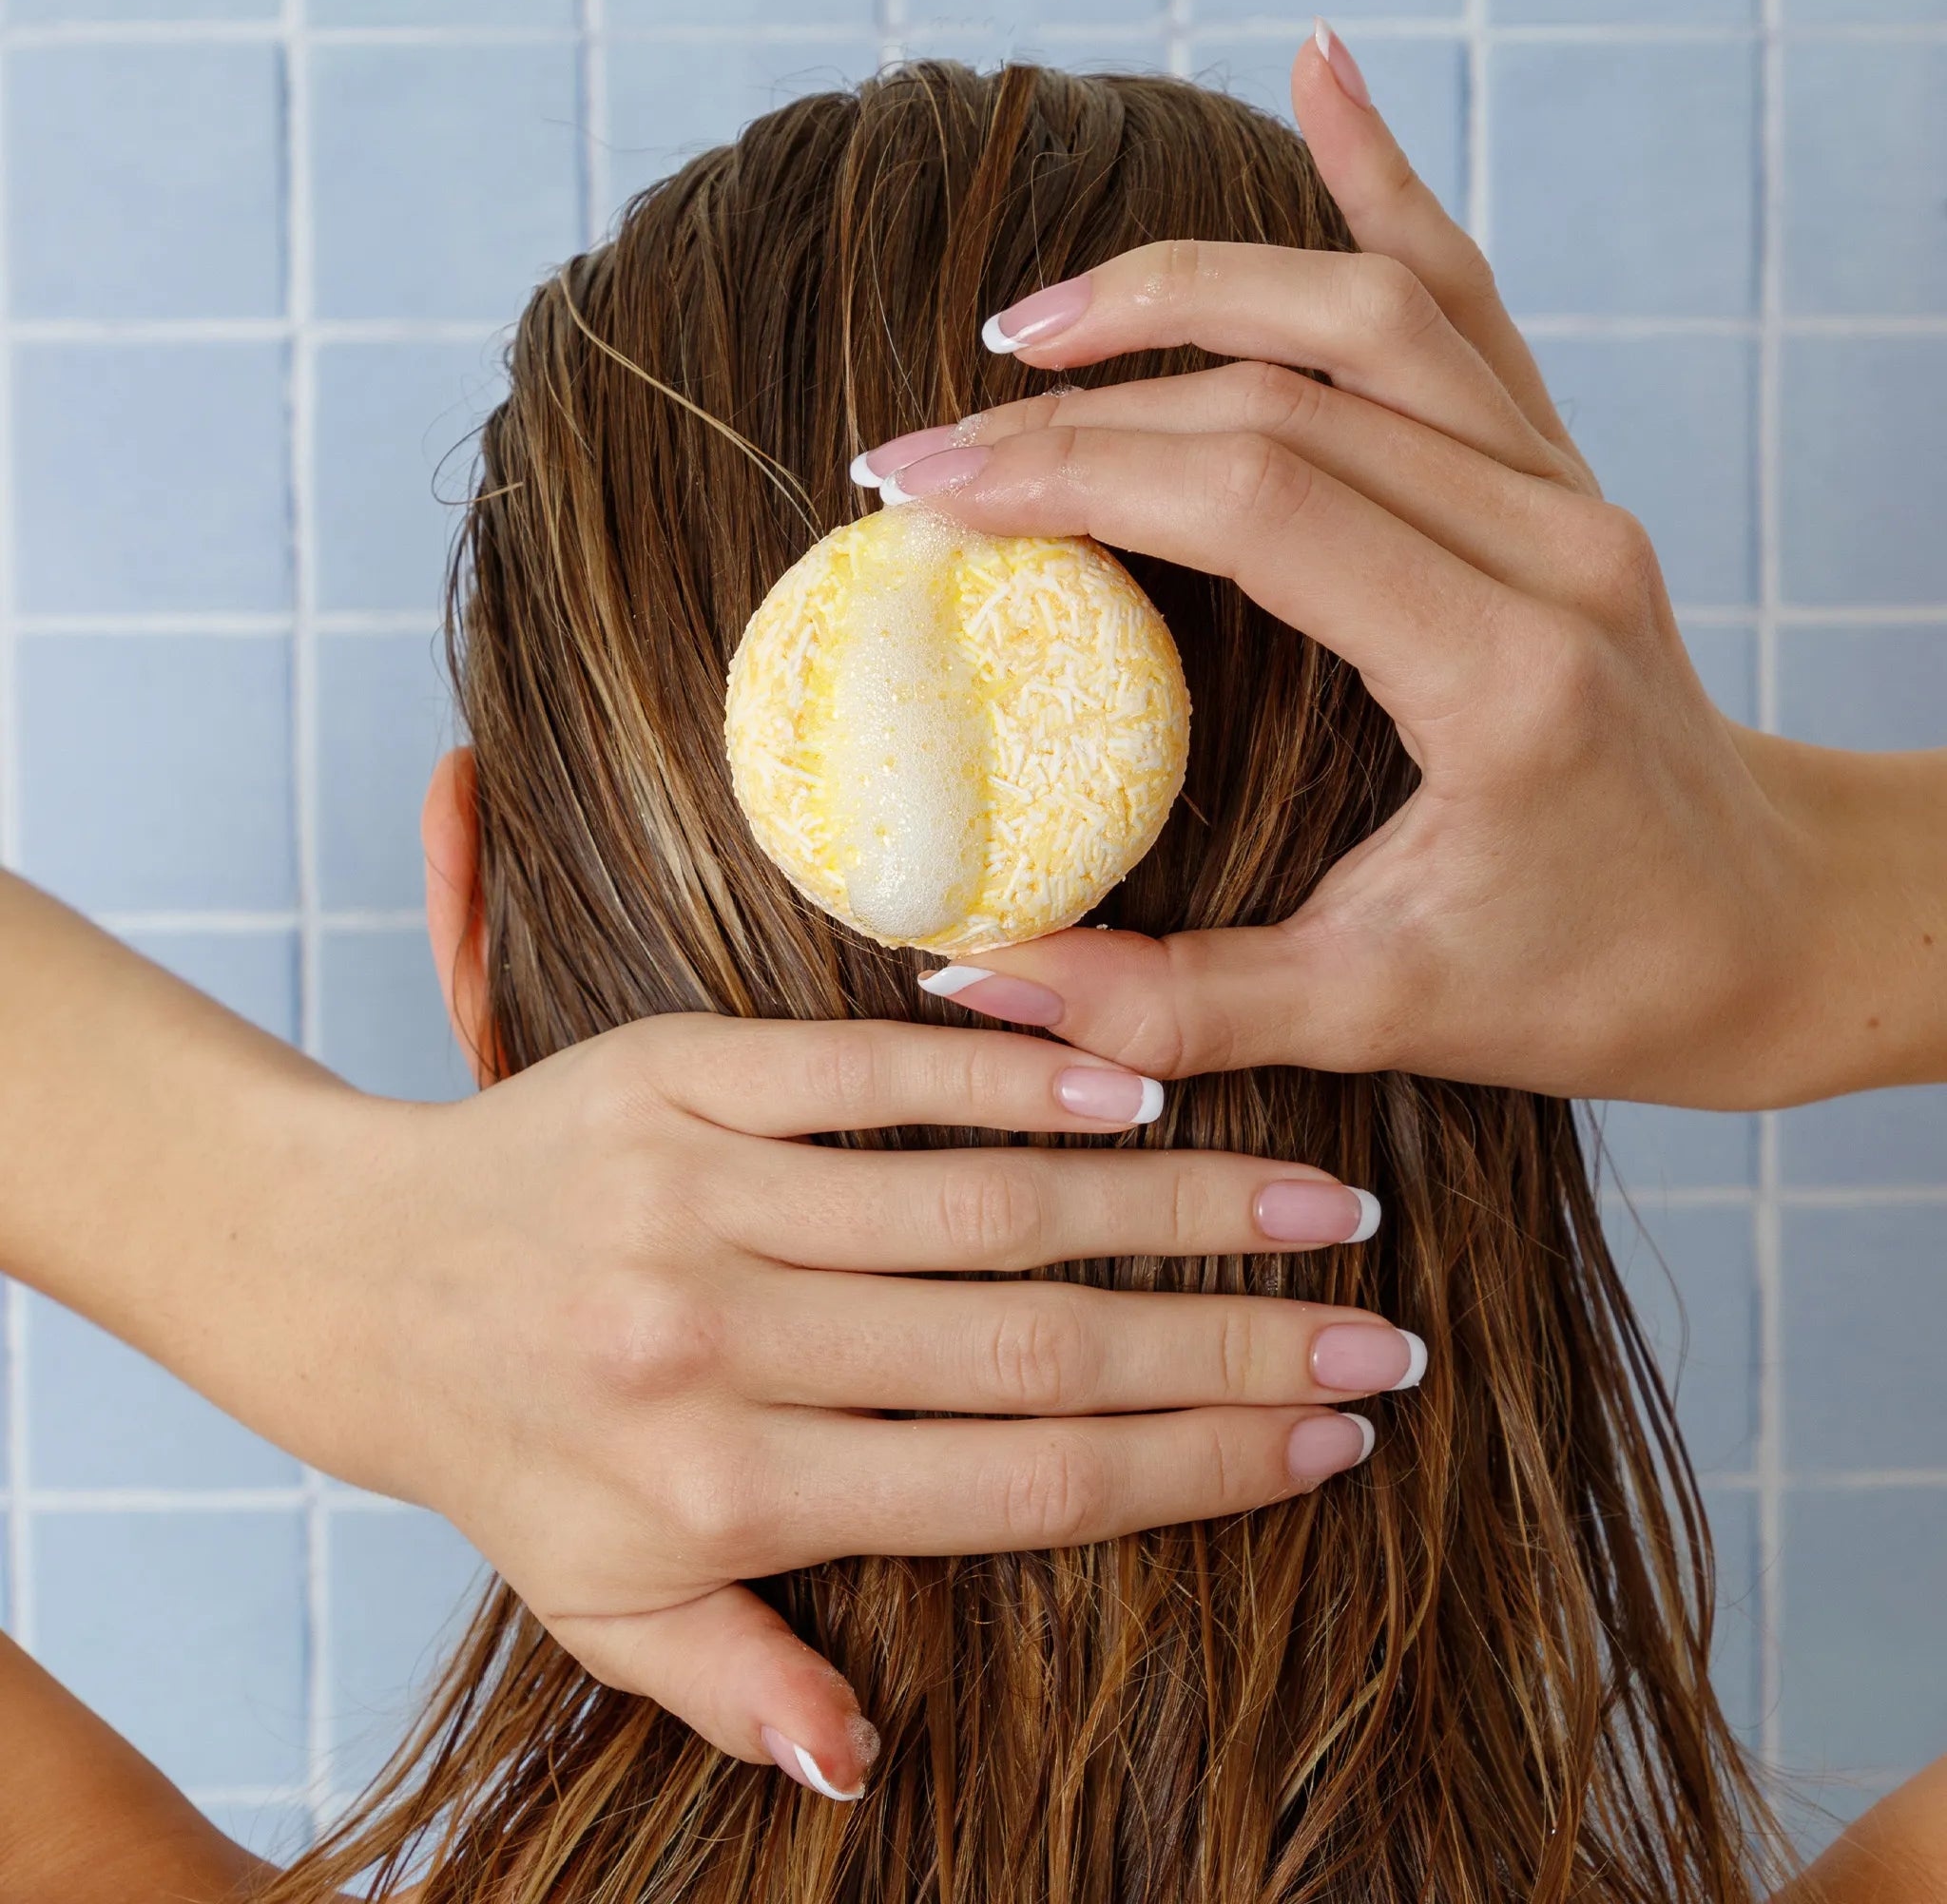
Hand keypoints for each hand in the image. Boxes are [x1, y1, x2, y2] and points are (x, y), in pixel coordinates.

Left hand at [0, 876, 1413, 1801]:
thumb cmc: (509, 1448)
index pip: (1018, 1484)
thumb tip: (867, 1759)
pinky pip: (871, 1075)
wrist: (353, 1276)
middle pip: (1037, 1348)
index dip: (1191, 1468)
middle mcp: (727, 1351)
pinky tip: (1136, 1090)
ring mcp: (703, 1199)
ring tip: (1314, 1205)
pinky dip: (1014, 1081)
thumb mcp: (600, 1603)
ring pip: (984, 1204)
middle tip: (1377, 1343)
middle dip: (1234, 1349)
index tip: (1323, 1450)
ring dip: (1171, 1203)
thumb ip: (736, 1677)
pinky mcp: (679, 1077)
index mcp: (729, 1495)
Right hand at [855, 29, 1946, 1109]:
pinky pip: (1465, 301)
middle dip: (1082, 402)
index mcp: (1500, 673)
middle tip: (930, 443)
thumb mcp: (1383, 1018)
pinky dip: (1382, 187)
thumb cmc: (1600, 979)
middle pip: (1284, 397)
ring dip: (1188, 288)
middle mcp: (1549, 544)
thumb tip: (980, 982)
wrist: (1775, 929)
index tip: (929, 492)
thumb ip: (1182, 1003)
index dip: (1074, 475)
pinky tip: (1323, 81)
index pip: (1257, 504)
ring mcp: (1568, 488)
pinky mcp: (1563, 473)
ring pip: (1367, 313)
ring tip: (1038, 320)